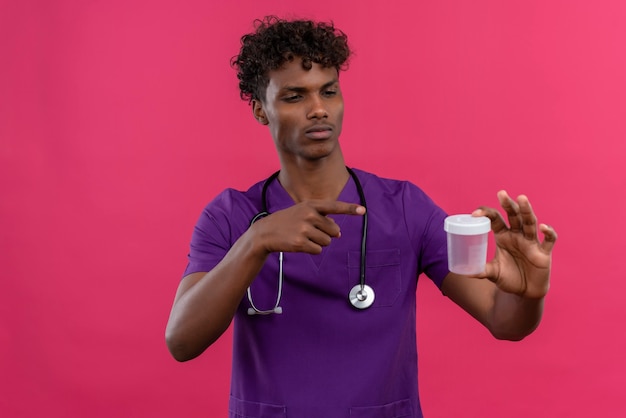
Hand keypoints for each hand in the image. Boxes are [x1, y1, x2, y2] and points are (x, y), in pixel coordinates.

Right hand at [250, 200, 365, 254]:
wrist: (266, 232)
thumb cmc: (288, 221)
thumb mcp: (303, 212)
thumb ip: (323, 219)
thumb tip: (339, 233)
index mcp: (311, 205)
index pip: (334, 206)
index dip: (350, 209)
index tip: (363, 210)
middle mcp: (309, 215)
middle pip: (334, 230)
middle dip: (326, 233)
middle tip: (309, 231)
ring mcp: (304, 229)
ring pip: (327, 241)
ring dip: (318, 242)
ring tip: (303, 237)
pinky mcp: (300, 243)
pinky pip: (318, 250)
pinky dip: (312, 249)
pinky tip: (300, 244)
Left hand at [471, 191, 556, 298]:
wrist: (525, 293)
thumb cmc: (509, 279)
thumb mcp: (493, 273)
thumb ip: (481, 270)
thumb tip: (464, 272)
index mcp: (503, 236)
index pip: (495, 219)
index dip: (486, 214)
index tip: (474, 214)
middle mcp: (517, 235)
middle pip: (513, 215)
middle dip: (508, 204)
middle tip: (501, 193)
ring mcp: (531, 242)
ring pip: (530, 222)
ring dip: (526, 210)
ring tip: (522, 198)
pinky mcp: (544, 253)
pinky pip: (549, 240)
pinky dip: (548, 232)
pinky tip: (543, 227)